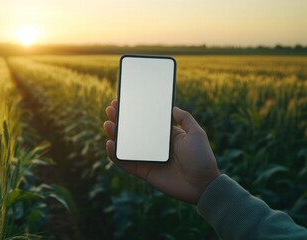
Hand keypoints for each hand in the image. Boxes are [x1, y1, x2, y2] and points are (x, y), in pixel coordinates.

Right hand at [103, 100, 219, 203]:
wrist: (203, 184)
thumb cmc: (202, 158)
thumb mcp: (197, 133)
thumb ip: (186, 119)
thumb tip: (172, 107)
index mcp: (164, 136)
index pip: (145, 121)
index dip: (134, 112)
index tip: (123, 102)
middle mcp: (153, 146)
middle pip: (132, 131)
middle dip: (120, 120)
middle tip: (111, 110)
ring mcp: (147, 159)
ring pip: (125, 146)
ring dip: (114, 135)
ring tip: (107, 124)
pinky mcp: (143, 172)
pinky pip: (125, 163)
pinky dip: (115, 155)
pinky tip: (110, 144)